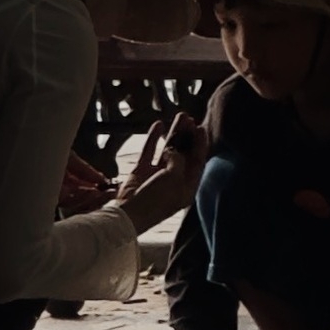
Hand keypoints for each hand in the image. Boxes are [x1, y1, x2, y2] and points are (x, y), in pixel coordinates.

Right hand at [116, 113, 208, 235]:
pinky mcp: (141, 172)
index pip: (198, 162)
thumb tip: (174, 150)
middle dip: (187, 136)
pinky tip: (158, 124)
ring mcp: (157, 176)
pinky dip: (154, 138)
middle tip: (189, 119)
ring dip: (174, 133)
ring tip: (179, 116)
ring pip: (168, 150)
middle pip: (184, 154)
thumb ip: (178, 160)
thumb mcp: (174, 178)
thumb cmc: (156, 199)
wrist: (128, 213)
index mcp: (187, 187)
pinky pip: (149, 151)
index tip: (201, 128)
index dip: (200, 145)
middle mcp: (174, 181)